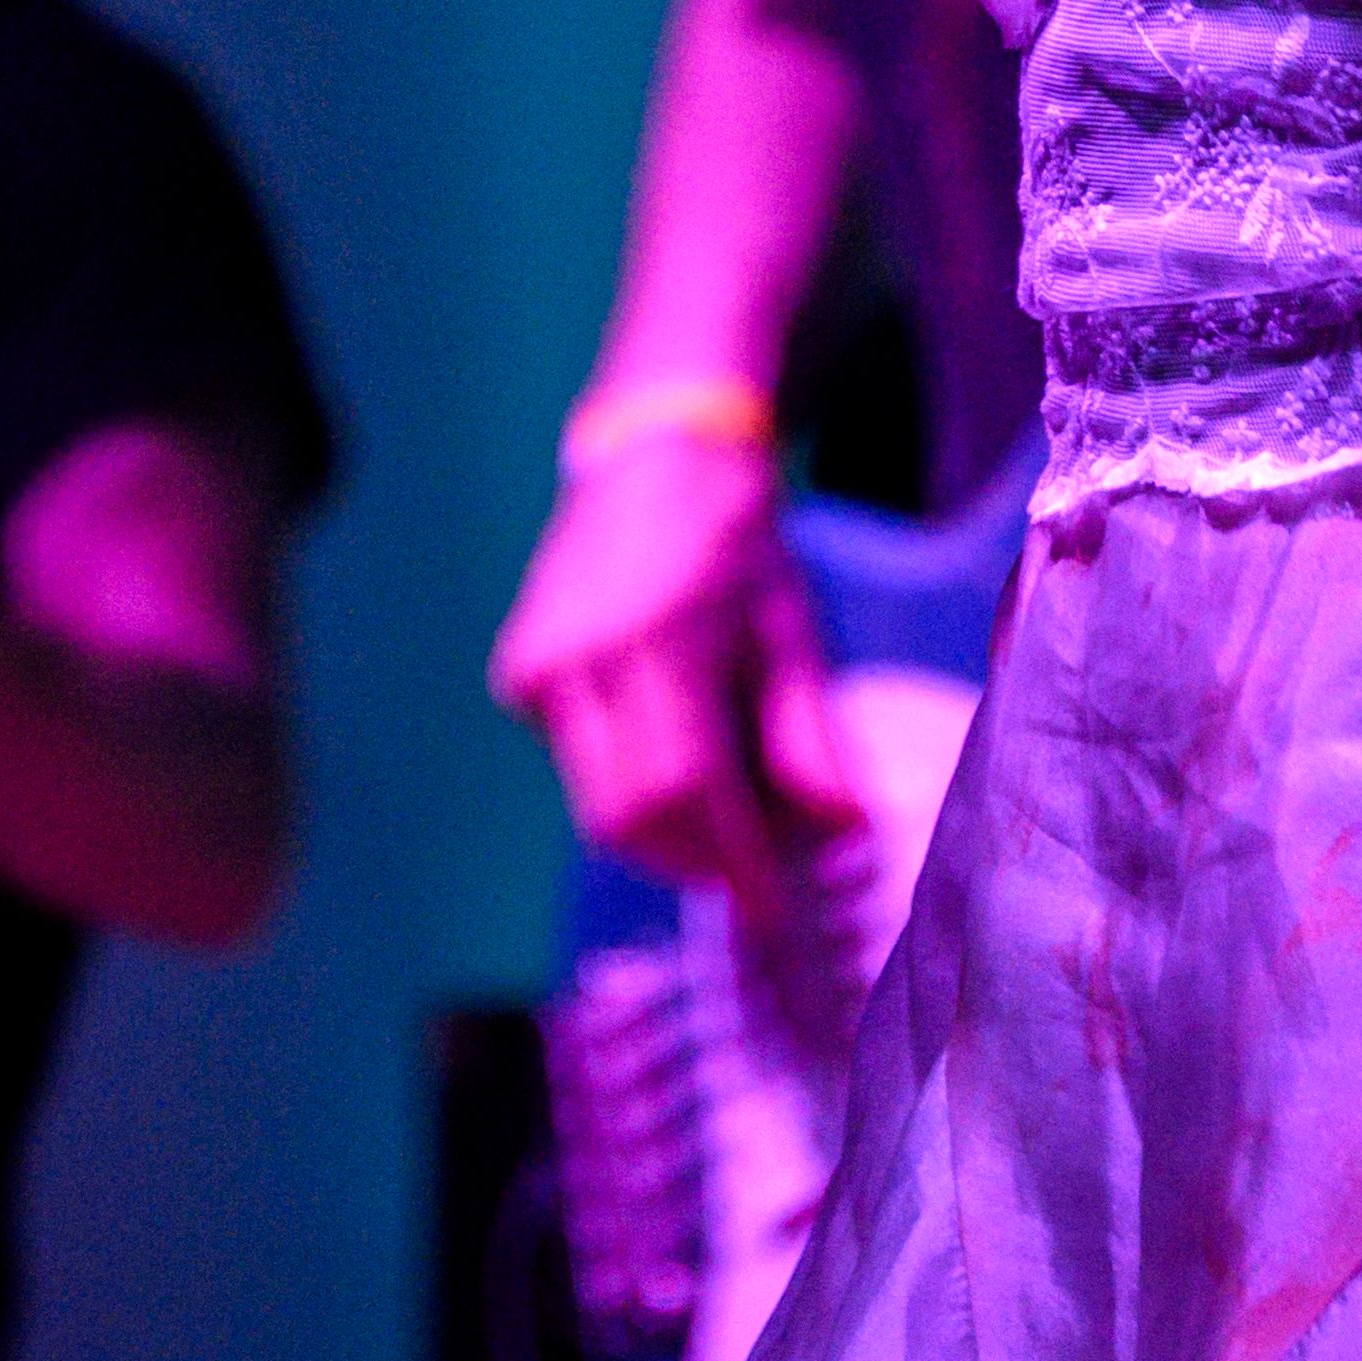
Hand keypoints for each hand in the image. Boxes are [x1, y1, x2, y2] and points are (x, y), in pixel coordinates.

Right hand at [486, 418, 854, 927]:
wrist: (653, 453)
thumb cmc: (733, 538)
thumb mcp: (788, 628)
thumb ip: (808, 736)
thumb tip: (841, 831)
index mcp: (658, 641)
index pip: (689, 791)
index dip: (731, 862)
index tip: (773, 907)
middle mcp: (582, 658)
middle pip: (631, 816)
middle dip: (696, 861)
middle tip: (751, 872)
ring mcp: (539, 666)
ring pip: (596, 804)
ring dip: (661, 836)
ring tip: (721, 825)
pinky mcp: (520, 673)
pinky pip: (576, 766)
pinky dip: (627, 786)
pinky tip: (670, 755)